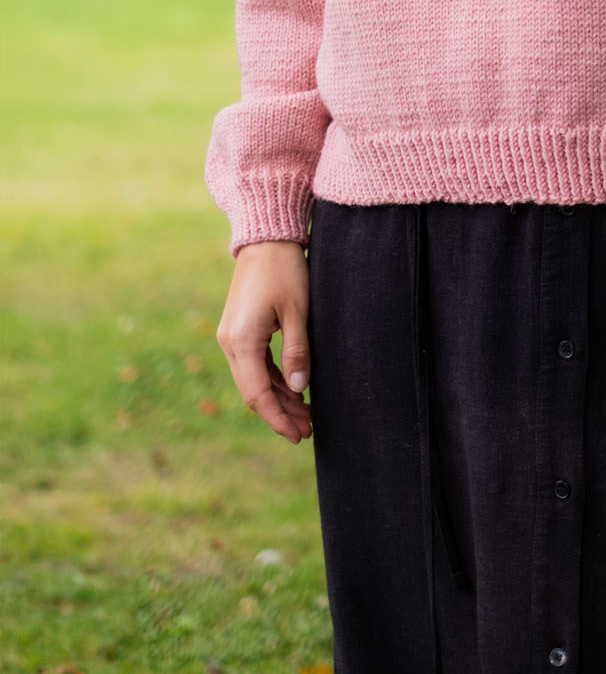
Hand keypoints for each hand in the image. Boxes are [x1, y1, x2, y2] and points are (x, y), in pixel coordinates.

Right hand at [216, 241, 312, 444]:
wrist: (266, 239)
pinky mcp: (239, 330)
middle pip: (253, 392)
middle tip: (307, 430)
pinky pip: (254, 364)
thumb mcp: (298, 311)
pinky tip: (294, 390)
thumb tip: (300, 391)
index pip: (258, 394)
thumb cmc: (285, 270)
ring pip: (254, 380)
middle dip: (279, 413)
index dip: (278, 418)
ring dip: (278, 398)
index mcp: (241, 341)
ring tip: (306, 414)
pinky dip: (273, 379)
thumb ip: (298, 352)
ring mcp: (231, 336)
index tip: (299, 435)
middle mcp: (230, 343)